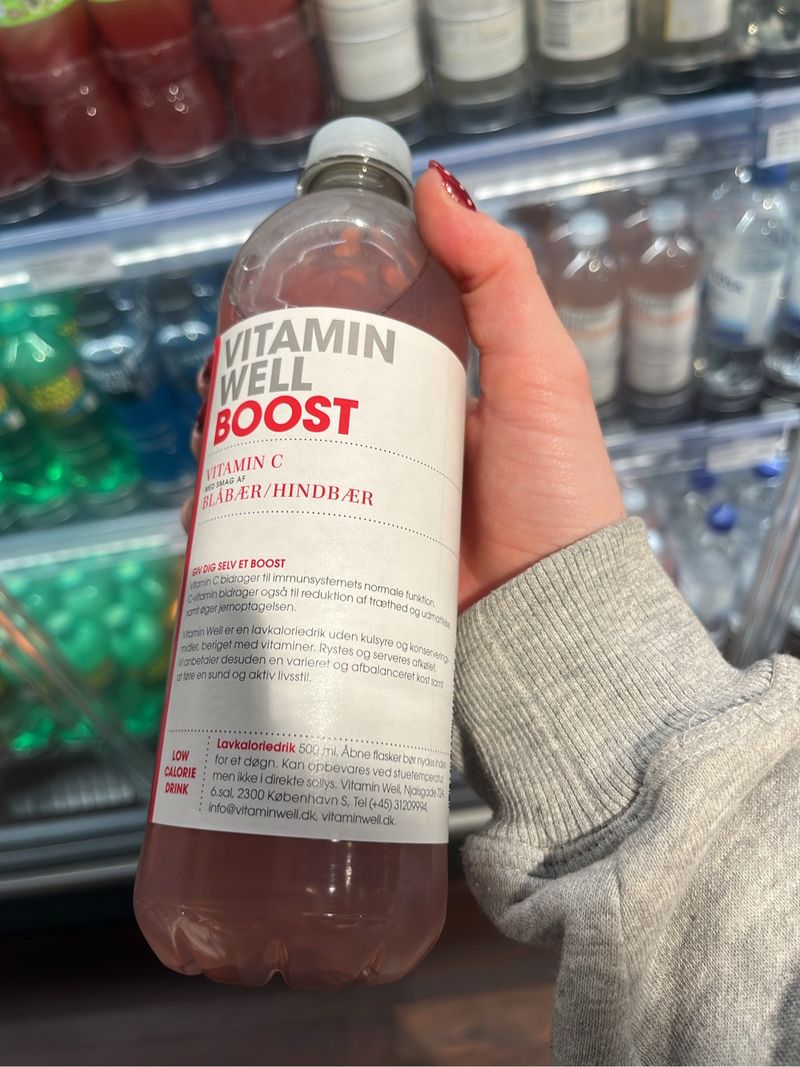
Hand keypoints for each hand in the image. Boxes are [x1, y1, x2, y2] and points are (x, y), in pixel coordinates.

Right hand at [185, 167, 624, 611]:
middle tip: (215, 401)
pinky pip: (288, 541)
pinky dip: (245, 531)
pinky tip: (211, 522)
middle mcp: (393, 452)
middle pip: (304, 414)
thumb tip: (434, 186)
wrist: (556, 613)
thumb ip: (499, 279)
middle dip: (250, 404)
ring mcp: (370, 512)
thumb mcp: (540, 370)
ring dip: (235, 464)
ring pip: (284, 477)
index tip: (252, 324)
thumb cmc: (554, 486)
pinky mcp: (353, 566)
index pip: (350, 352)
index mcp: (430, 399)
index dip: (296, 334)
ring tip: (208, 461)